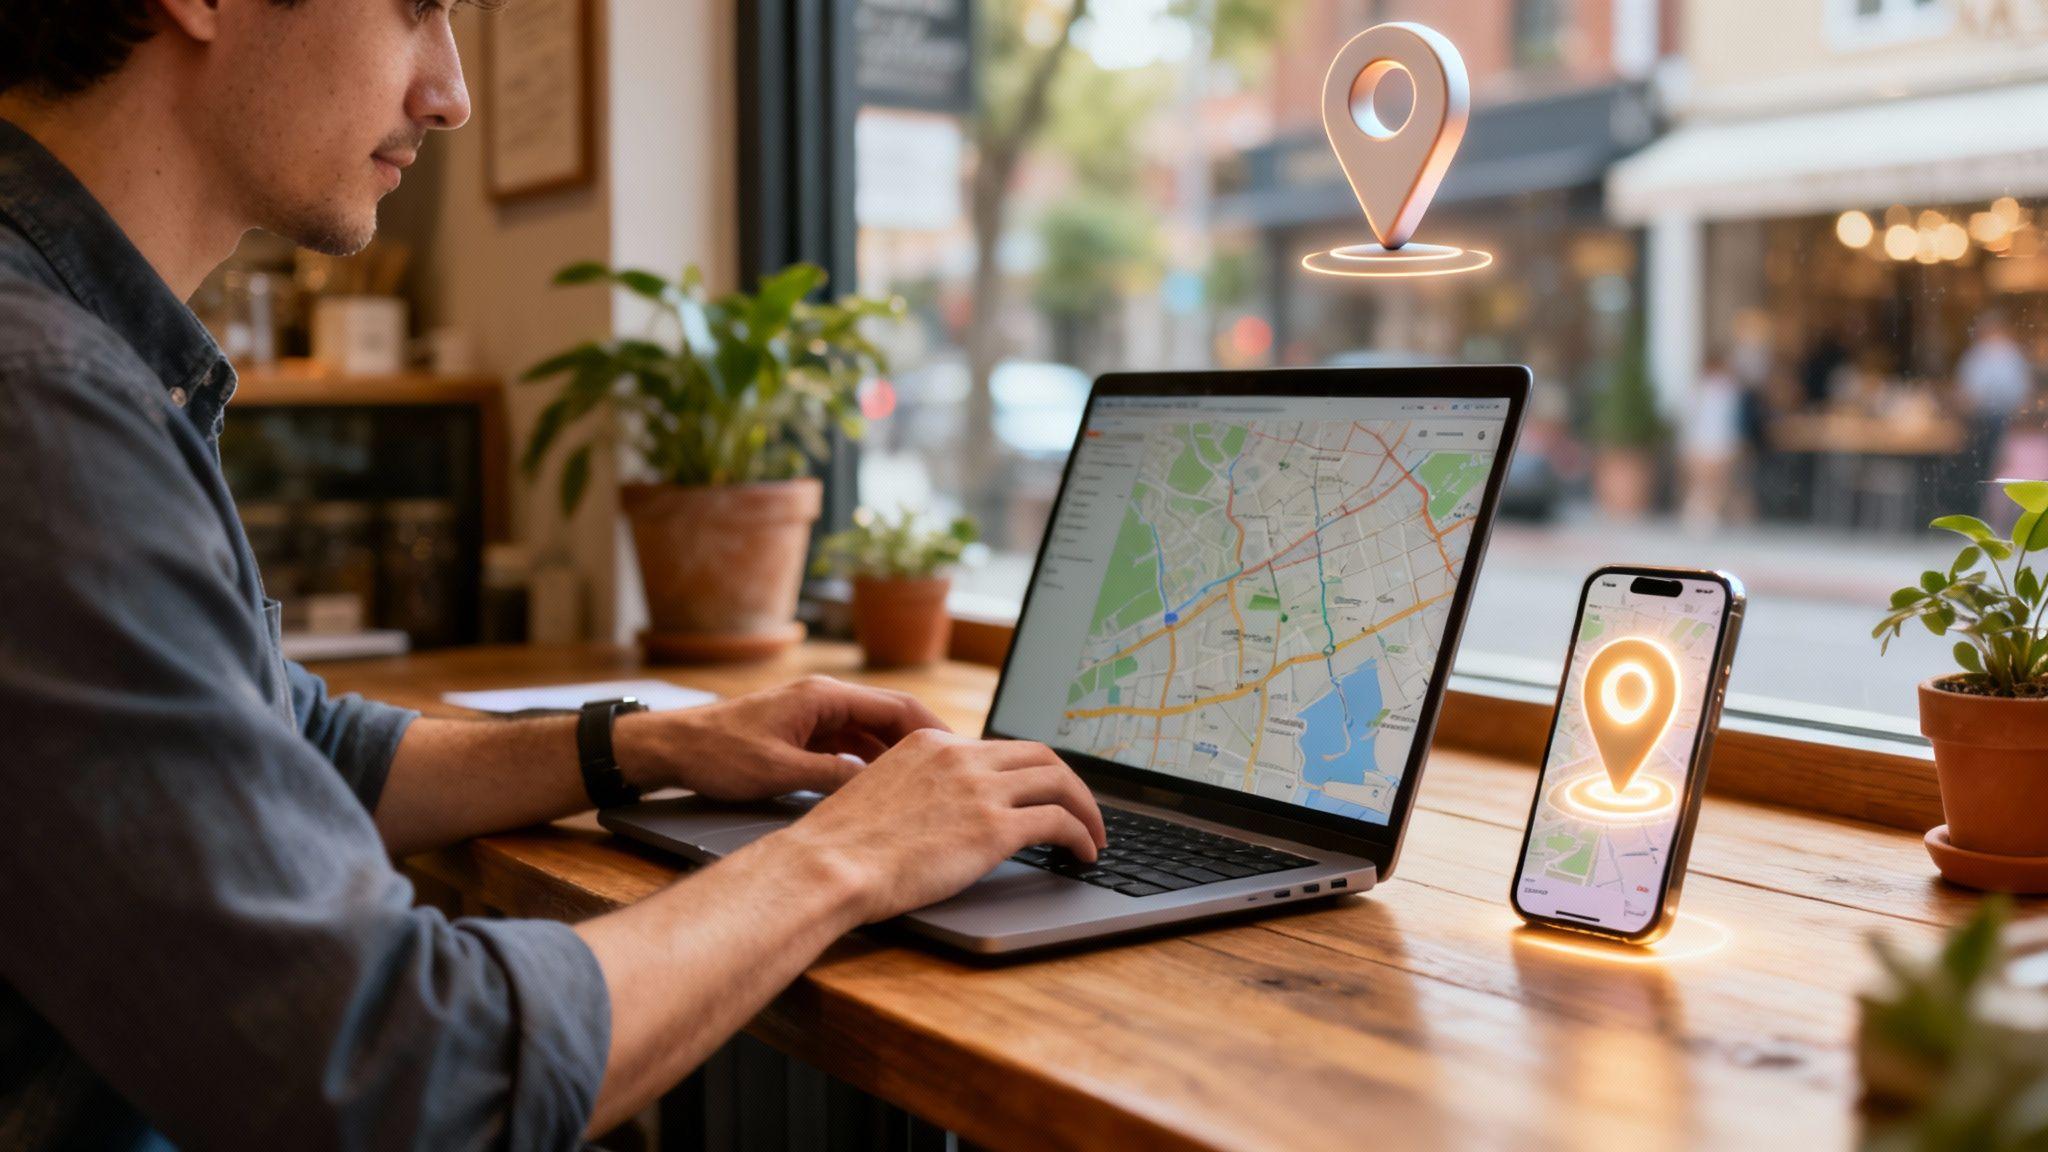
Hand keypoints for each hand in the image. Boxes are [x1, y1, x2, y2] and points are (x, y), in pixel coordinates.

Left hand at [612, 675, 948, 801]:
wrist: (669, 748)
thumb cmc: (716, 753)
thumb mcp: (778, 772)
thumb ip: (831, 777)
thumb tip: (875, 787)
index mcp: (823, 697)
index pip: (896, 706)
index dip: (933, 731)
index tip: (961, 754)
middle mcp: (823, 699)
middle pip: (889, 718)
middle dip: (922, 745)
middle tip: (953, 774)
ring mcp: (812, 715)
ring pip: (870, 732)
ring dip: (896, 756)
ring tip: (927, 786)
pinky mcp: (801, 733)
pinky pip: (849, 744)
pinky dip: (869, 763)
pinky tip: (883, 787)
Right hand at [766, 728, 1106, 923]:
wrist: (828, 865)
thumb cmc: (840, 847)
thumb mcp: (879, 794)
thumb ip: (915, 791)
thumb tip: (938, 817)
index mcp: (931, 743)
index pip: (997, 748)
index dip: (1028, 772)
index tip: (1041, 793)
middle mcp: (960, 756)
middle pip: (1039, 755)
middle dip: (1069, 783)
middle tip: (1081, 811)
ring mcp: (980, 788)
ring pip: (1059, 781)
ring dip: (1085, 809)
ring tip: (1094, 836)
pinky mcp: (995, 826)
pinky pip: (1059, 821)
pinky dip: (1082, 835)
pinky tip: (1084, 854)